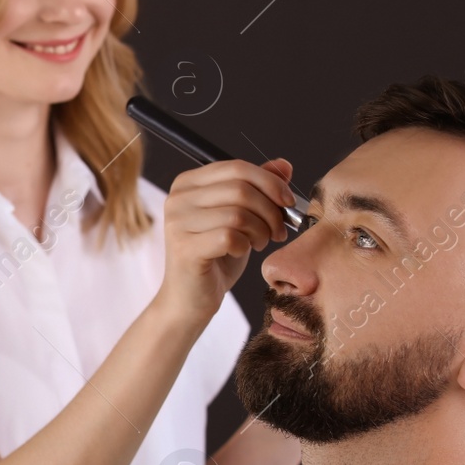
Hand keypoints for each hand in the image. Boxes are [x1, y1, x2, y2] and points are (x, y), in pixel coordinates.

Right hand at [154, 157, 295, 327]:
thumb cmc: (216, 258)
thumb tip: (284, 165)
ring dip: (260, 230)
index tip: (287, 202)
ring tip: (260, 243)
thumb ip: (258, 189)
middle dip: (270, 211)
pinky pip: (230, 237)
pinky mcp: (184, 248)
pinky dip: (245, 246)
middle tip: (278, 231)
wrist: (190, 299)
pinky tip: (242, 252)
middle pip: (240, 189)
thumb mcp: (241, 218)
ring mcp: (177, 223)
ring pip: (238, 213)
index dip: (270, 182)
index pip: (237, 168)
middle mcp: (178, 198)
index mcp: (188, 183)